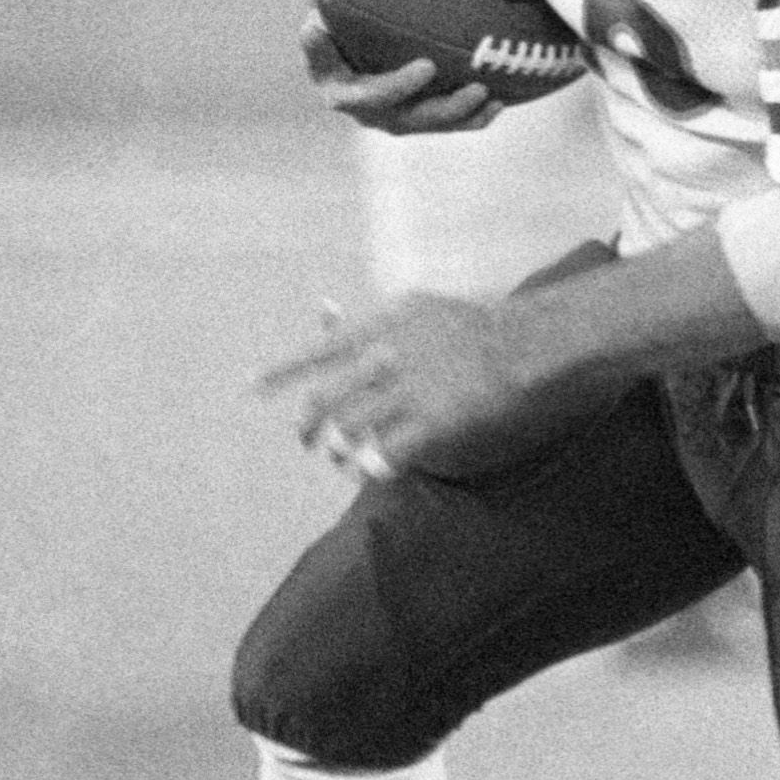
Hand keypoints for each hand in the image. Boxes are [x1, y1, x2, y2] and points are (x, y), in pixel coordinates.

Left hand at [259, 293, 533, 479]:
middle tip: (307, 442)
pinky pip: (387, 452)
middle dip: (308, 426)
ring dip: (340, 451)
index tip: (249, 390)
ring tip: (344, 462)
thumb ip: (368, 318)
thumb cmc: (476, 325)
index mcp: (383, 325)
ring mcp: (410, 390)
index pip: (318, 350)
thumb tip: (320, 308)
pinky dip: (373, 466)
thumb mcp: (417, 307)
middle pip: (328, 400)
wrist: (530, 342)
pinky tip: (373, 472)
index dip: (281, 372)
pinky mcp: (435, 420)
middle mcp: (388, 356)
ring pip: (351, 430)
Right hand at [299, 0, 496, 134]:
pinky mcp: (419, 123)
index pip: (316, 55)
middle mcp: (353, 98)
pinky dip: (472, 117)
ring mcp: (387, 117)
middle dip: (397, 87)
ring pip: (416, 121)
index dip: (316, 46)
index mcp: (326, 64)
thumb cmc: (357, 14)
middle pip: (370, 100)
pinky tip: (499, 100)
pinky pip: (446, 126)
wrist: (379, 57)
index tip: (318, 27)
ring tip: (481, 90)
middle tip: (426, 66)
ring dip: (449, 110)